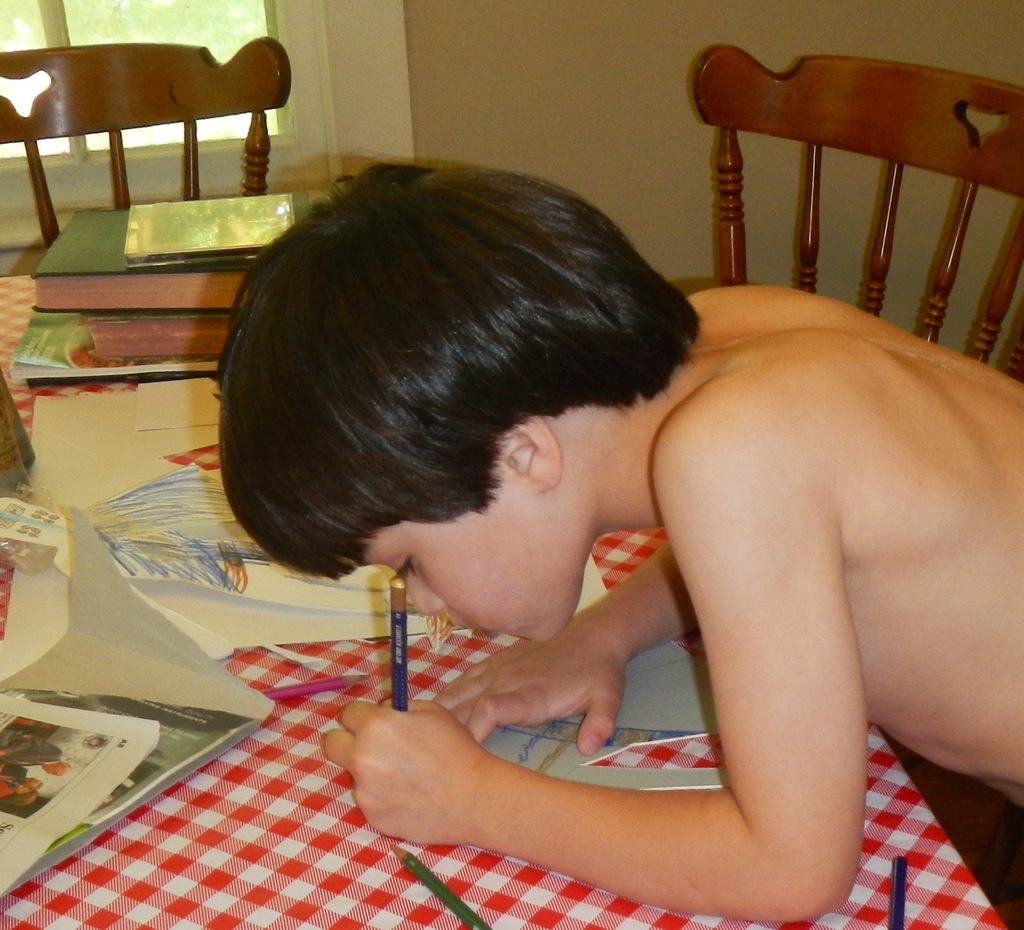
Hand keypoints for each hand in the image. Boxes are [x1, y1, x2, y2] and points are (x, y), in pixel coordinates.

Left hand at [323, 699, 492, 843]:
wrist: (473, 797)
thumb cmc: (457, 749)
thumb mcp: (432, 711)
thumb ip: (399, 709)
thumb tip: (381, 711)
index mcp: (376, 726)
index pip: (348, 713)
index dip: (362, 716)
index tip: (373, 722)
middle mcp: (362, 757)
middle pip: (331, 743)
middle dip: (347, 740)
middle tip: (372, 746)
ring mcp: (364, 790)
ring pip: (352, 774)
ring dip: (369, 771)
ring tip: (404, 777)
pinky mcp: (372, 817)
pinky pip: (368, 799)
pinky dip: (382, 796)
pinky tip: (408, 796)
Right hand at [435, 615, 628, 753]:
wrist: (592, 637)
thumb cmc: (598, 674)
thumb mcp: (609, 698)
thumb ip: (601, 722)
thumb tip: (589, 747)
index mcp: (531, 694)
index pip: (490, 709)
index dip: (470, 730)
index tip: (459, 756)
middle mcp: (507, 680)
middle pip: (465, 704)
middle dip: (444, 731)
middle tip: (429, 758)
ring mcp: (498, 670)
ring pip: (458, 691)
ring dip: (439, 714)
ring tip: (419, 738)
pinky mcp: (494, 663)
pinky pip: (463, 679)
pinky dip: (446, 696)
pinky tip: (433, 714)